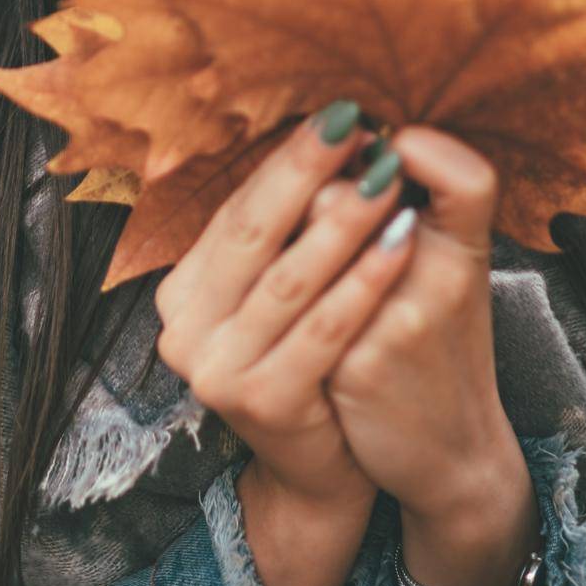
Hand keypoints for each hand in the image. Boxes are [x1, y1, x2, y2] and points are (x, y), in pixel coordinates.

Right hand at [152, 102, 420, 510]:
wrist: (321, 471)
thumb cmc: (309, 362)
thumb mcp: (284, 291)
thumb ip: (287, 229)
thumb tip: (328, 133)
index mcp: (183, 291)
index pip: (238, 210)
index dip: (288, 161)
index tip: (338, 115)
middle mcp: (183, 328)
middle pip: (254, 233)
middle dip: (307, 172)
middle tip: (356, 123)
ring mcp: (214, 369)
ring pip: (289, 279)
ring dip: (342, 220)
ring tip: (387, 175)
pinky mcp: (258, 401)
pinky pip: (323, 327)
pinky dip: (364, 280)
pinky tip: (402, 241)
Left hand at [318, 124, 517, 520]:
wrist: (451, 450)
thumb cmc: (436, 339)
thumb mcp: (444, 268)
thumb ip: (404, 205)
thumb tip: (327, 146)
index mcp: (470, 248)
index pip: (469, 177)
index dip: (429, 150)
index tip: (386, 140)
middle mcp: (445, 278)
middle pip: (357, 195)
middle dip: (320, 187)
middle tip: (315, 200)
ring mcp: (400, 320)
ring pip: (319, 241)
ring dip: (293, 232)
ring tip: (290, 245)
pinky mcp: (357, 362)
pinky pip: (297, 300)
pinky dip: (281, 294)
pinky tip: (281, 302)